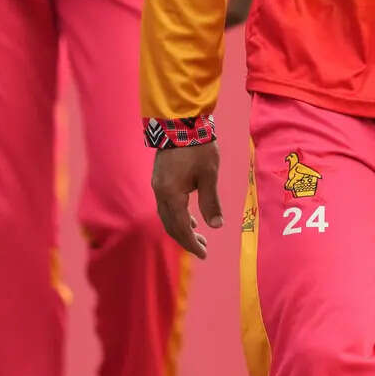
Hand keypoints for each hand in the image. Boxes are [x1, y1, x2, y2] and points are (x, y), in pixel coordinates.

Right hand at [150, 141, 222, 258]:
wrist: (180, 122)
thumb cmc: (198, 147)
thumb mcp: (209, 174)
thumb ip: (211, 201)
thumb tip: (216, 226)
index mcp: (171, 195)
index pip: (181, 227)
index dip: (192, 243)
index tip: (204, 254)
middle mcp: (160, 193)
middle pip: (171, 225)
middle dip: (186, 239)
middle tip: (203, 249)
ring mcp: (158, 186)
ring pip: (167, 216)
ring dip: (182, 227)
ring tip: (198, 236)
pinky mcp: (160, 179)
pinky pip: (166, 205)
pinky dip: (178, 215)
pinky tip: (190, 217)